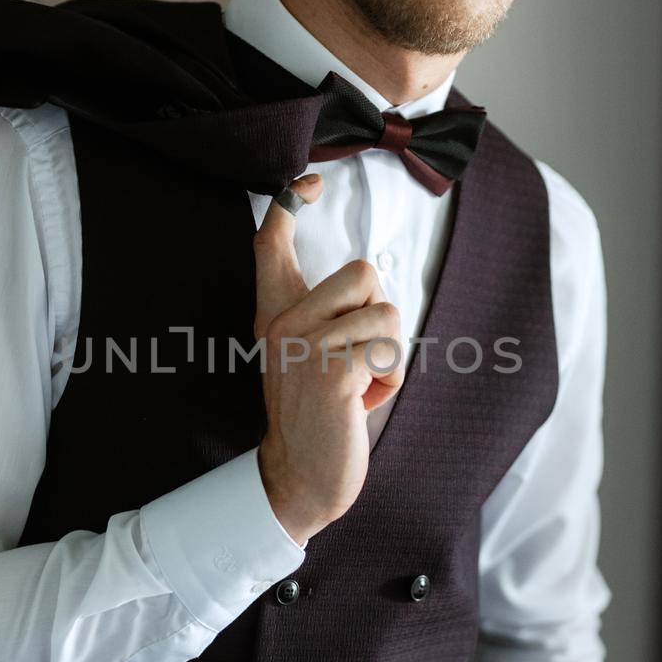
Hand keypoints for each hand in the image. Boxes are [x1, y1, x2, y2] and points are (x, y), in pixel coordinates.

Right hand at [252, 172, 404, 543]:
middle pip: (363, 272)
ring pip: (386, 314)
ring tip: (362, 385)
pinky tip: (364, 403)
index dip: (287, 203)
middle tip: (361, 354)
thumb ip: (325, 318)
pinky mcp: (332, 374)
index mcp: (276, 315)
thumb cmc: (320, 416)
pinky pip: (390, 351)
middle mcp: (283, 323)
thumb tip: (368, 278)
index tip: (307, 182)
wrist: (300, 478)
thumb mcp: (308, 357)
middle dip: (381, 312)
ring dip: (390, 355)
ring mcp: (305, 347)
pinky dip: (390, 380)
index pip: (270, 244)